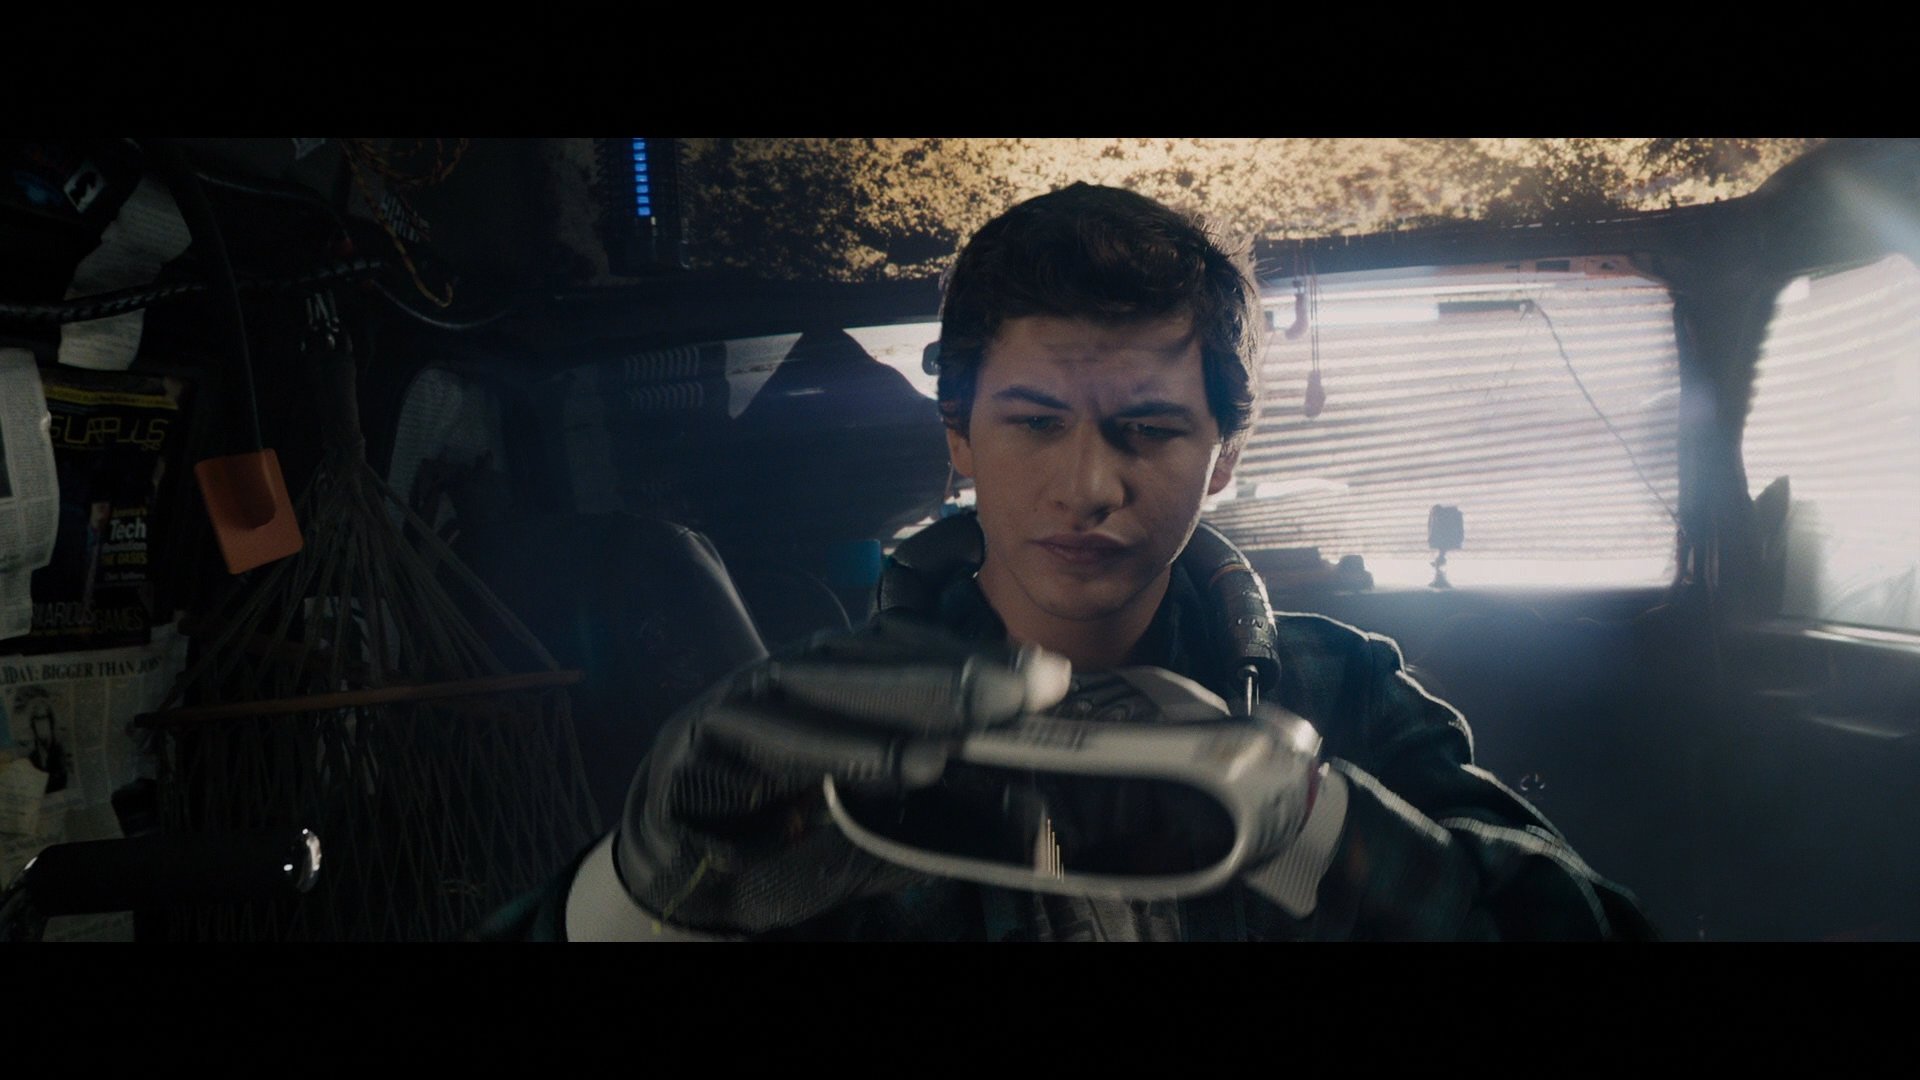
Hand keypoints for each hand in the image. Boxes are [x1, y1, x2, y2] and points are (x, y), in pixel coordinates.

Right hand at [613, 615, 1071, 933]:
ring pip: (838, 682)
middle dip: (964, 669)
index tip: (1048, 670)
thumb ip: (938, 810)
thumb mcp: (877, 827)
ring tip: (981, 716)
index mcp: (842, 681)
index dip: (978, 649)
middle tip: (1037, 684)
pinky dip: (846, 749)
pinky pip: (782, 735)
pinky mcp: (707, 734)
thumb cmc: (784, 845)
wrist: (679, 876)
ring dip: (915, 699)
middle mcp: (800, 674)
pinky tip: (908, 763)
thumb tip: (1024, 803)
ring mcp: (751, 697)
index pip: (913, 641)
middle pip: (884, 654)